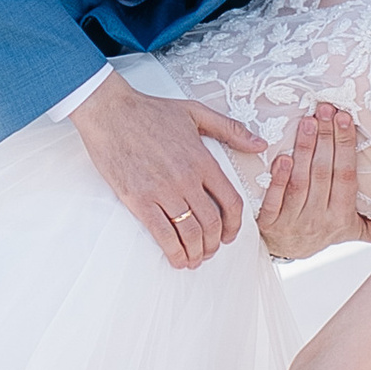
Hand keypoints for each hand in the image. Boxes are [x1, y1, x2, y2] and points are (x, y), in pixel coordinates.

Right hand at [70, 71, 268, 270]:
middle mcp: (187, 179)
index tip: (230, 235)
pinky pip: (162, 234)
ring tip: (194, 259)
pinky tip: (176, 259)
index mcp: (203, 160)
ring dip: (196, 253)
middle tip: (210, 251)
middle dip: (214, 244)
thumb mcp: (196, 112)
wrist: (110, 112)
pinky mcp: (139, 200)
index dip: (235, 225)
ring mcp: (163, 191)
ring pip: (190, 233)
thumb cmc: (150, 110)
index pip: (231, 202)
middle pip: (212, 223)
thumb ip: (230, 129)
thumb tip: (260, 144)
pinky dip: (173, 252)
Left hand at [256, 105, 370, 259]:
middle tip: (325, 109)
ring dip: (304, 150)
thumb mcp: (359, 231)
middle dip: (325, 138)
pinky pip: (274, 200)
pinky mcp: (269, 223)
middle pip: (323, 174)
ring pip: (300, 182)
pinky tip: (281, 157)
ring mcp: (293, 221)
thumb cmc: (326, 230)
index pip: (346, 177)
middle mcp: (318, 219)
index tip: (345, 118)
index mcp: (342, 217)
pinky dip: (278, 179)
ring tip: (308, 121)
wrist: (287, 249)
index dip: (346, 147)